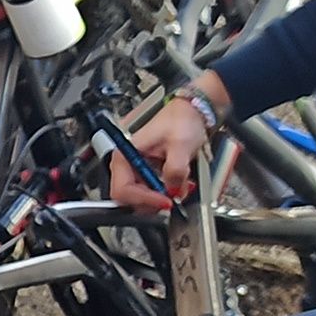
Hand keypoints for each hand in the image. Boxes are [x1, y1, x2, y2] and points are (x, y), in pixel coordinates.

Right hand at [107, 93, 213, 214]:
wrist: (191, 113)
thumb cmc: (180, 120)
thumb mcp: (180, 145)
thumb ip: (175, 170)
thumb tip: (171, 190)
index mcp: (125, 154)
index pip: (123, 189)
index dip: (145, 199)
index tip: (165, 201)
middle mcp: (127, 163)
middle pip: (129, 197)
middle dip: (151, 201)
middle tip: (170, 200)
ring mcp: (137, 169)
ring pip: (140, 197)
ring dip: (159, 198)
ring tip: (177, 190)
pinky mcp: (147, 172)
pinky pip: (151, 191)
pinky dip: (164, 193)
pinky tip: (176, 186)